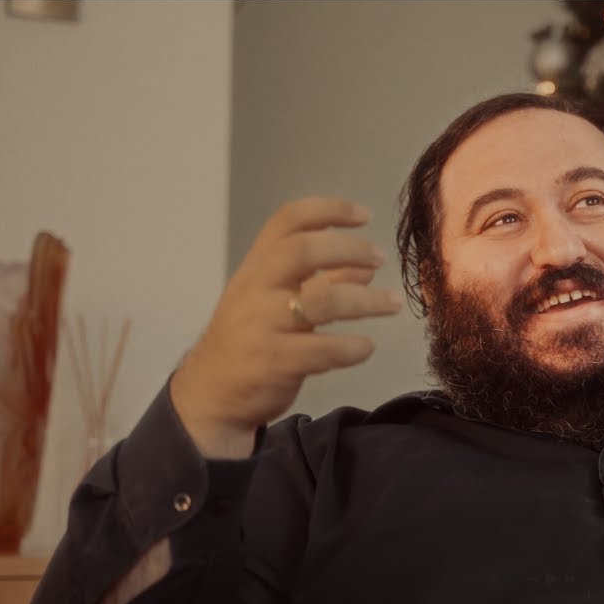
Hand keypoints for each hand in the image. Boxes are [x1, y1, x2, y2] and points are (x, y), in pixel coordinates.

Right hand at [170, 197, 402, 457]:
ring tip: (392, 303)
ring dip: (365, 300)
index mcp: (256, 267)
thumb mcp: (278, 302)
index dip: (328, 210)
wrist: (211, 393)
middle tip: (379, 257)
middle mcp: (256, 289)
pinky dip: (351, 347)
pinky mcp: (272, 362)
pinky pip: (321, 350)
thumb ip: (321, 282)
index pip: (288, 221)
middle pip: (302, 250)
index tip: (365, 215)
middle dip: (348, 248)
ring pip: (320, 301)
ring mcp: (262, 325)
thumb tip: (366, 266)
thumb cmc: (250, 340)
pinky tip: (366, 347)